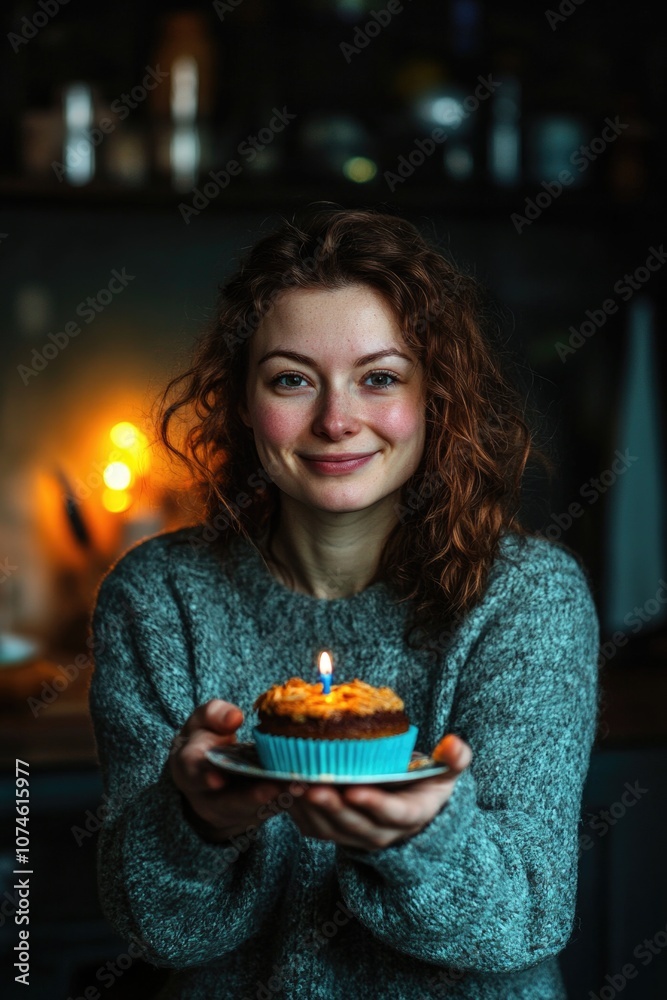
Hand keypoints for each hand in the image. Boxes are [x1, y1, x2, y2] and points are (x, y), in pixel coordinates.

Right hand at [169, 699, 304, 842]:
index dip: (202, 775)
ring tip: (293, 788)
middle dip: (246, 798)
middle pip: (222, 800)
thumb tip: (234, 717)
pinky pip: (265, 811)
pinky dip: (282, 801)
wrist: (210, 769)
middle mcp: (204, 794)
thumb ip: (214, 714)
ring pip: (248, 810)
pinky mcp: (249, 814)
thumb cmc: (207, 738)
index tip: (217, 778)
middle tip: (270, 790)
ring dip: (271, 801)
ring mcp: (227, 809)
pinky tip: (299, 790)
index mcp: (187, 764)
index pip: (191, 768)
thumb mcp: (203, 721)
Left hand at [288, 734, 471, 851]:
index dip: (374, 804)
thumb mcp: (446, 772)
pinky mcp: (335, 833)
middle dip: (332, 807)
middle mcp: (382, 833)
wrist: (409, 806)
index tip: (356, 790)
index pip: (393, 815)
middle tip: (312, 786)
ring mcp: (356, 836)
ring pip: (330, 829)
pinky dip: (297, 811)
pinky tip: (284, 789)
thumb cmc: (426, 782)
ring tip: (293, 784)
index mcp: (411, 816)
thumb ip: (454, 759)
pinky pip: (313, 828)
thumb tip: (455, 744)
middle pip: (355, 826)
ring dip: (309, 809)